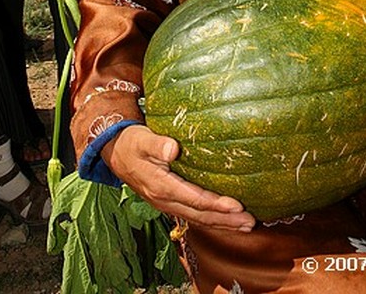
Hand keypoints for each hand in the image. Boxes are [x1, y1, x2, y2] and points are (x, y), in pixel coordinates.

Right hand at [102, 124, 255, 231]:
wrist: (116, 153)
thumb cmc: (132, 143)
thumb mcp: (141, 140)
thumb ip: (157, 144)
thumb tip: (173, 149)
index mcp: (160, 186)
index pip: (194, 199)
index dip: (216, 204)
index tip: (237, 205)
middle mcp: (165, 200)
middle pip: (200, 215)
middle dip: (226, 220)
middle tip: (250, 222)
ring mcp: (167, 204)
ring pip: (198, 218)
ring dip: (222, 223)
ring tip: (245, 225)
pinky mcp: (170, 201)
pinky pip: (194, 214)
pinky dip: (212, 218)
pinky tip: (226, 218)